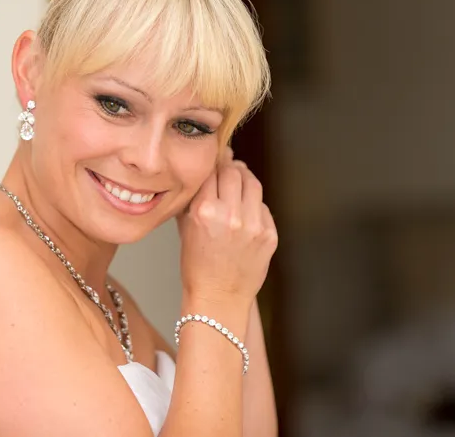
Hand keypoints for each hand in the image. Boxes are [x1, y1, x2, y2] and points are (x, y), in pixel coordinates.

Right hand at [176, 147, 277, 305]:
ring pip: (253, 184)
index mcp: (205, 212)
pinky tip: (246, 211)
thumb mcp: (185, 227)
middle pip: (235, 172)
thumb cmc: (197, 266)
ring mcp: (253, 226)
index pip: (212, 171)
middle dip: (231, 166)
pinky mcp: (269, 235)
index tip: (216, 158)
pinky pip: (263, 207)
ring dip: (246, 178)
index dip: (214, 162)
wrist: (218, 297)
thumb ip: (194, 198)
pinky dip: (255, 204)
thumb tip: (204, 171)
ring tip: (240, 180)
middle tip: (229, 165)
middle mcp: (231, 216)